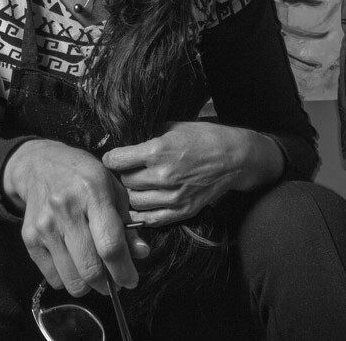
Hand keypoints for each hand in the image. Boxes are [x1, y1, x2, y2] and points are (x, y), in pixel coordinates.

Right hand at [1, 139, 148, 295]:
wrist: (39, 165)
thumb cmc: (81, 176)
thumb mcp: (112, 188)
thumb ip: (127, 223)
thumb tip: (140, 253)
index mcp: (92, 191)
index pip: (110, 244)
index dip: (124, 270)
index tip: (131, 279)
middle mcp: (65, 208)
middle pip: (90, 268)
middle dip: (108, 284)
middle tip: (113, 279)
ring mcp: (44, 225)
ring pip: (73, 281)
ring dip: (88, 284)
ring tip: (93, 269)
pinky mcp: (29, 238)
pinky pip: (54, 279)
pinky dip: (68, 278)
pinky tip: (72, 260)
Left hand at [102, 122, 284, 226]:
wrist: (235, 157)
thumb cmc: (203, 137)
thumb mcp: (173, 126)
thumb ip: (148, 136)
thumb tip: (126, 140)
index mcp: (157, 150)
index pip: (117, 160)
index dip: (110, 158)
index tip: (111, 158)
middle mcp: (162, 175)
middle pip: (125, 181)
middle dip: (122, 175)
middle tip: (125, 171)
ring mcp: (173, 196)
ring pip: (134, 201)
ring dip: (132, 193)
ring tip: (135, 186)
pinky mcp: (183, 211)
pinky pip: (151, 219)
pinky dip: (143, 213)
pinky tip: (143, 203)